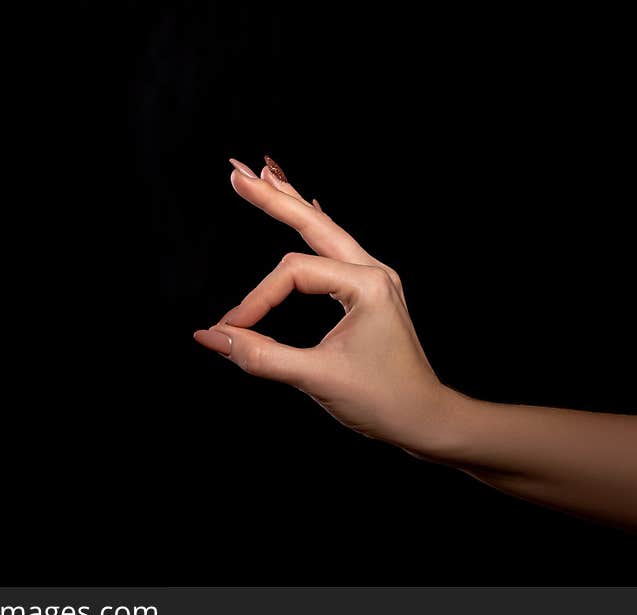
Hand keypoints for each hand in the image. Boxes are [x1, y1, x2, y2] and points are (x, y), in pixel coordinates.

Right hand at [194, 157, 462, 461]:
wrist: (426, 419)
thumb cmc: (383, 400)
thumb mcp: (316, 378)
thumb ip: (259, 355)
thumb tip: (210, 337)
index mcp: (367, 284)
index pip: (293, 274)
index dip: (257, 299)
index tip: (231, 329)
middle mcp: (374, 271)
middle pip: (313, 223)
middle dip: (274, 199)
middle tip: (237, 174)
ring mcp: (375, 279)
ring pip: (325, 230)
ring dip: (293, 204)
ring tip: (265, 175)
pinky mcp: (370, 292)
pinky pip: (336, 248)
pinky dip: (313, 226)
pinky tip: (308, 205)